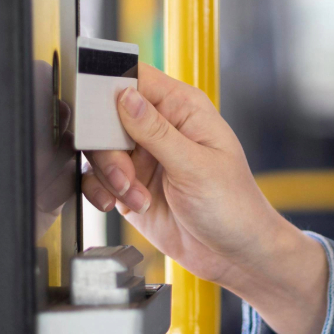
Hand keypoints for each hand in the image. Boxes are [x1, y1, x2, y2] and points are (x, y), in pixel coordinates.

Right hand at [81, 64, 327, 333]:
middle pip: (107, 115)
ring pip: (99, 149)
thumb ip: (156, 131)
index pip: (136, 79)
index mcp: (182, 109)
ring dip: (110, 175)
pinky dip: (103, 192)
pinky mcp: (130, 184)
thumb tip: (125, 96)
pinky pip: (97, 178)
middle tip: (126, 174)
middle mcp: (160, 128)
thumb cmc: (234, 206)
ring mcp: (144, 156)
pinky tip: (126, 204)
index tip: (98, 111)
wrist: (235, 254)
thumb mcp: (195, 166)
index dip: (110, 88)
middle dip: (108, 148)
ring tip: (136, 196)